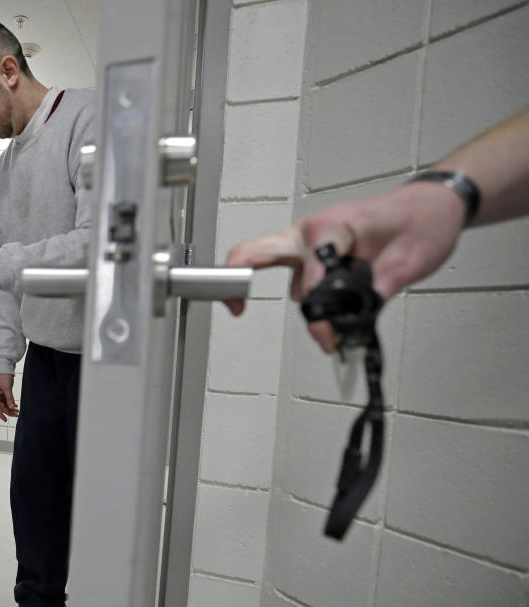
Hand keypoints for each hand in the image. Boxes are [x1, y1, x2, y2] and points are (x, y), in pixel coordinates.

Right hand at [0, 374, 18, 421]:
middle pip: (1, 407)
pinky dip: (11, 403)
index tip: (5, 420)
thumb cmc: (3, 376)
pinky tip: (15, 405)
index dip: (1, 415)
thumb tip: (12, 408)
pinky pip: (6, 400)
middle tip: (17, 414)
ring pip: (4, 404)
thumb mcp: (7, 388)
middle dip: (9, 411)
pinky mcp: (3, 392)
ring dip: (10, 408)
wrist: (4, 367)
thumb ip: (9, 398)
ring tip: (17, 411)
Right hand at [224, 181, 465, 351]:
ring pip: (287, 279)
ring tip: (334, 323)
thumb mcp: (407, 262)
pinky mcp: (315, 255)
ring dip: (304, 301)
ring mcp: (309, 243)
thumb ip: (373, 295)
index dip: (318, 313)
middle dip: (237, 278)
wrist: (435, 205)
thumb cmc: (422, 219)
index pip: (310, 275)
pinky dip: (311, 298)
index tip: (327, 338)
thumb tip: (351, 324)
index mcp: (330, 227)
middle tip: (234, 308)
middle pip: (255, 253)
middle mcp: (310, 233)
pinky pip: (300, 280)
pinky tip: (334, 309)